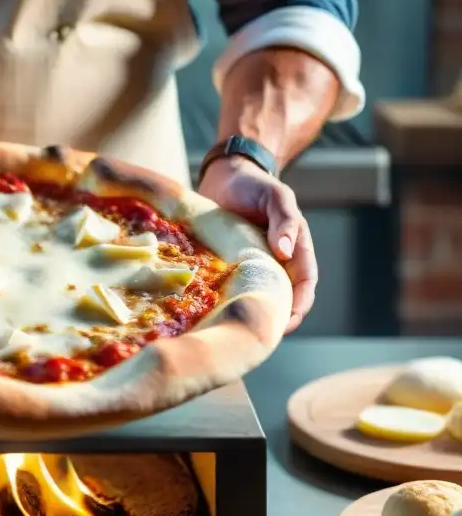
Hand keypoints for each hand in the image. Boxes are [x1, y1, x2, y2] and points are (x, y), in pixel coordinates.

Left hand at [197, 156, 315, 333]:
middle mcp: (275, 262)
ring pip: (254, 297)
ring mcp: (251, 266)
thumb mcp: (276, 196)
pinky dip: (225, 301)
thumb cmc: (255, 185)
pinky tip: (212, 314)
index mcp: (294, 249)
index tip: (286, 324)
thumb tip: (284, 252)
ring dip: (248, 313)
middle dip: (272, 319)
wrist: (226, 176)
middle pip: (280, 298)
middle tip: (257, 338)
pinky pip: (230, 288)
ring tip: (234, 333)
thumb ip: (284, 220)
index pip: (304, 285)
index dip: (298, 306)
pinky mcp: (228, 266)